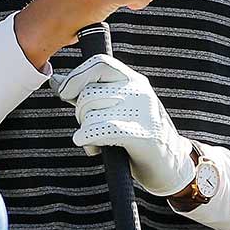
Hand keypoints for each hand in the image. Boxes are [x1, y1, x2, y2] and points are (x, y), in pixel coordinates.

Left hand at [52, 54, 195, 194]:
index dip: (76, 77)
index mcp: (134, 80)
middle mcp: (139, 91)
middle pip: (88, 93)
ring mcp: (142, 112)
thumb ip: (90, 94)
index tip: (67, 96)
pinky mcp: (142, 135)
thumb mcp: (117, 108)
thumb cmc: (139, 136)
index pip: (99, 63)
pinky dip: (88, 139)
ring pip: (91, 113)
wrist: (174, 166)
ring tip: (96, 142)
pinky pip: (100, 130)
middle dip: (79, 113)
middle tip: (88, 128)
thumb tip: (56, 82)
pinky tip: (94, 148)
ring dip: (85, 131)